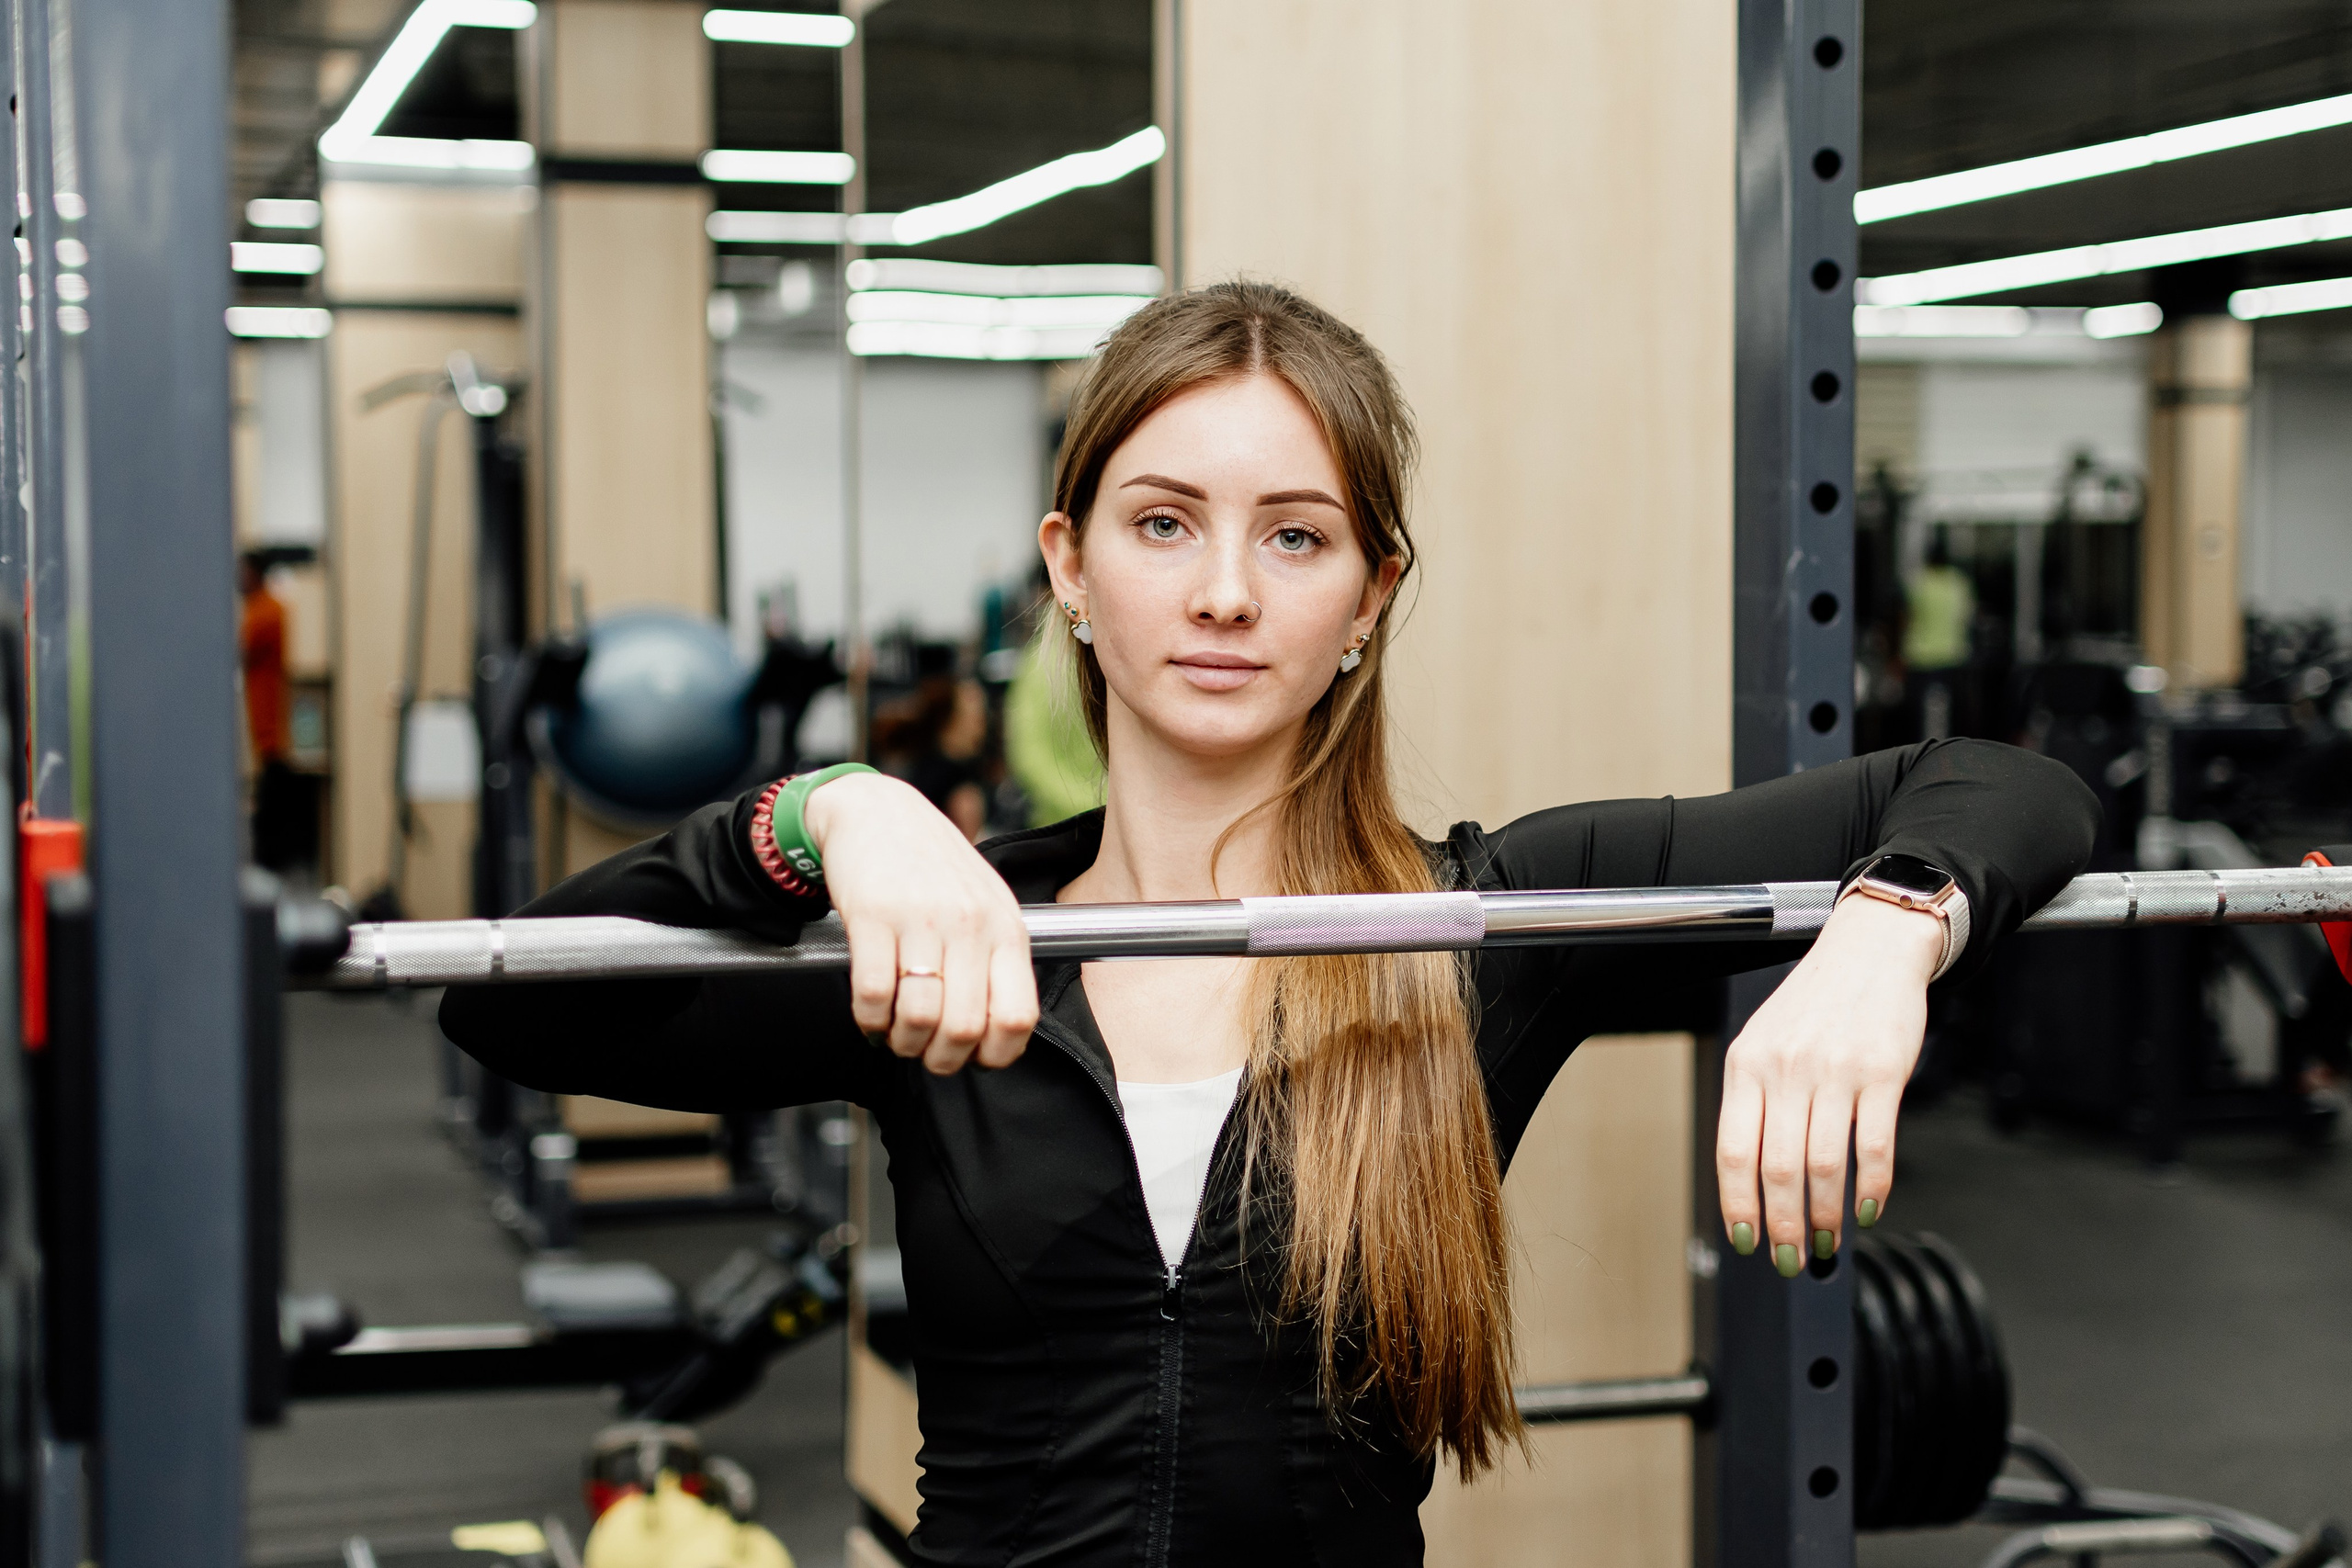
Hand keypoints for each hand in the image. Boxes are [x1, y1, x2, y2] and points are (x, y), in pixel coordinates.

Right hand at [803, 771, 1037, 1074]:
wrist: (877, 810)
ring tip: (895, 1032)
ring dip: (902, 1041)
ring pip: (919, 1017)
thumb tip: (995, 1035)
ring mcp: (921, 918)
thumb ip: (996, 961)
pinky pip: (873, 994)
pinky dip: (868, 1019)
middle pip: (963, 1029)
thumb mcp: (986, 905)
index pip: (1017, 1017)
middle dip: (939, 1058)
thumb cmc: (933, 867)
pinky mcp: (872, 915)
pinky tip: (870, 1013)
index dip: (995, 1055)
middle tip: (923, 1051)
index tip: (973, 1056)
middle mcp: (969, 924)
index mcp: (1005, 928)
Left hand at [1715, 893, 1943, 1274]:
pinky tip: (1866, 1208)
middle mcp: (1785, 1068)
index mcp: (1747, 1065)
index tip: (1747, 1239)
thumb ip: (1755, 1101)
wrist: (1870, 949)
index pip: (1733, 1151)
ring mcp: (1835, 1071)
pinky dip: (1870, 1188)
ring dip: (1825, 1216)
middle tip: (1791, 1256)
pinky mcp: (1883, 1073)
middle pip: (1779, 1169)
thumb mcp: (1764, 1042)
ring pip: (1825, 1166)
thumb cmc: (1815, 1003)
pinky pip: (1874, 1147)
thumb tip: (1751, 1177)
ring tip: (1827, 1240)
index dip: (1739, 1204)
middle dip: (1784, 1225)